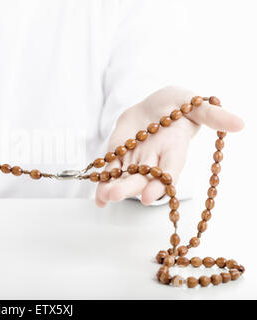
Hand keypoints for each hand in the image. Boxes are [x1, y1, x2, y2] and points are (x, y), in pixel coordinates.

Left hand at [95, 86, 244, 207]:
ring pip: (124, 178)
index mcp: (174, 151)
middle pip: (143, 179)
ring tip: (102, 197)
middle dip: (129, 188)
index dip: (160, 184)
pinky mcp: (119, 156)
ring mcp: (135, 160)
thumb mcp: (193, 103)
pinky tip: (97, 197)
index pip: (169, 171)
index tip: (148, 195)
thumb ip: (211, 114)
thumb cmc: (176, 104)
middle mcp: (155, 160)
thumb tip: (240, 123)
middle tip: (115, 195)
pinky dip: (102, 182)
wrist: (153, 105)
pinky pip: (110, 171)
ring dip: (112, 188)